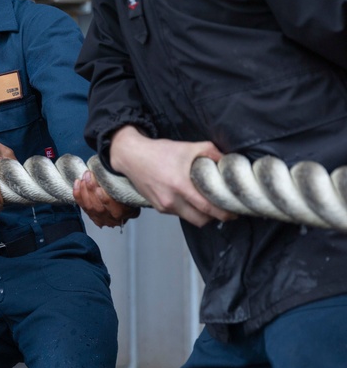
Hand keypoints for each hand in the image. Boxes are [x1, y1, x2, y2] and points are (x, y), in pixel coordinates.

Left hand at [73, 169, 140, 227]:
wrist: (125, 207)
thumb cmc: (129, 194)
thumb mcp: (133, 190)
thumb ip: (124, 185)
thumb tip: (116, 170)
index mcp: (127, 212)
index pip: (114, 207)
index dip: (105, 198)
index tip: (100, 186)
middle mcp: (113, 219)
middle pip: (99, 207)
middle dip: (91, 189)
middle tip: (89, 174)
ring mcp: (102, 219)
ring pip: (89, 206)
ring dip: (84, 190)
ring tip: (84, 177)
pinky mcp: (93, 217)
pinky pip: (83, 206)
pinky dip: (78, 194)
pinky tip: (78, 182)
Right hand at [109, 126, 235, 226]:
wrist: (132, 156)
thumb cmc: (159, 151)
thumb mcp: (187, 147)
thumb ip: (210, 152)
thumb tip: (228, 159)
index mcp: (181, 185)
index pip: (208, 208)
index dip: (225, 213)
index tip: (236, 211)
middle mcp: (172, 199)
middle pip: (202, 220)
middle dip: (216, 218)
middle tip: (227, 211)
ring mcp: (164, 205)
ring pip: (191, 219)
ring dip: (202, 215)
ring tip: (209, 205)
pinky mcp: (158, 207)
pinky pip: (179, 214)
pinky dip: (188, 210)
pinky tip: (190, 199)